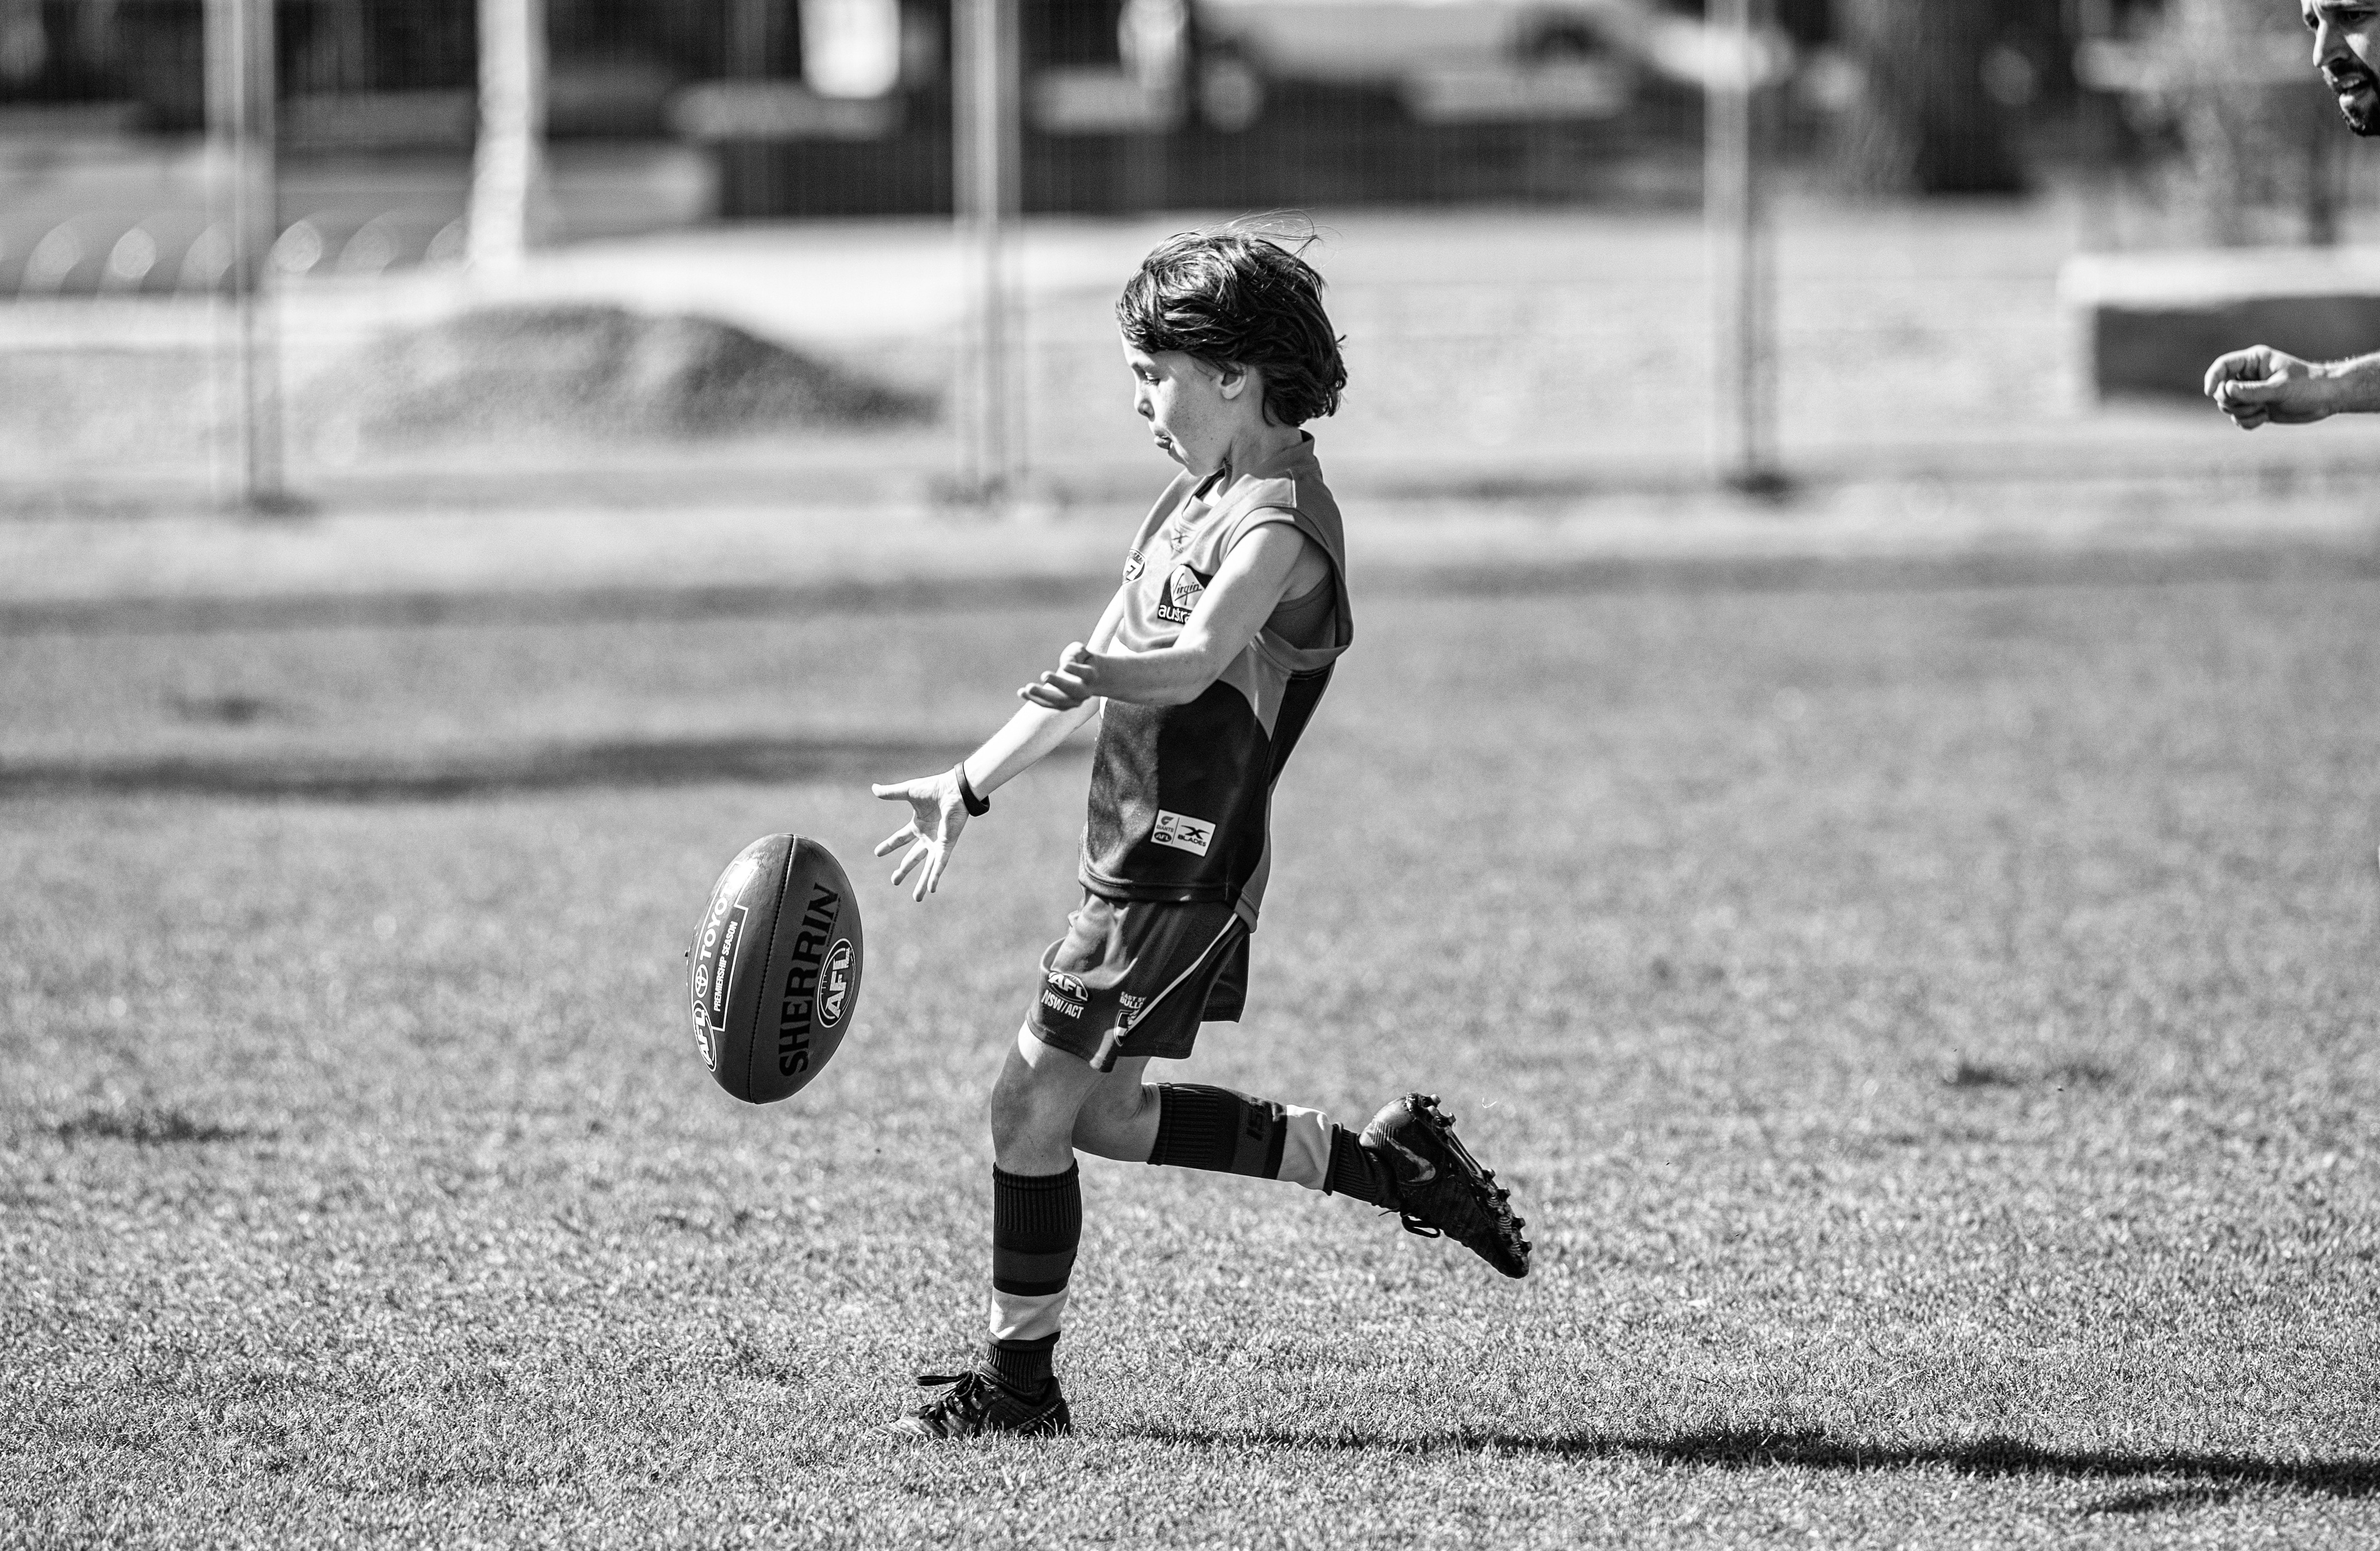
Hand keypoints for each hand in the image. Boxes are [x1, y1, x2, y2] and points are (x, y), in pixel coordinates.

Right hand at [870, 769, 968, 900]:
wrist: (955, 790)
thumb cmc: (934, 788)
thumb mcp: (908, 791)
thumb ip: (891, 793)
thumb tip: (873, 788)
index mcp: (918, 824)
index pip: (900, 838)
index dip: (889, 845)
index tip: (877, 853)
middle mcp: (928, 836)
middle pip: (913, 858)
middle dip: (904, 870)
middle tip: (894, 882)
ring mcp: (937, 843)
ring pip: (927, 867)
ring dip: (922, 882)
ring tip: (917, 898)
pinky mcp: (946, 846)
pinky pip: (939, 864)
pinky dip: (935, 876)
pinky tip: (931, 889)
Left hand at [1020, 641, 1099, 710]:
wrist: (1087, 679)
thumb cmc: (1081, 660)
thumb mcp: (1081, 651)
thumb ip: (1076, 652)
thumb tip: (1065, 664)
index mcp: (1091, 676)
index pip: (1086, 674)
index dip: (1075, 670)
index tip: (1064, 665)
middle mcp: (1084, 692)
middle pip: (1072, 690)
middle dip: (1058, 683)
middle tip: (1044, 675)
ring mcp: (1073, 702)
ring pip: (1057, 701)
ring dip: (1041, 695)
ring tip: (1027, 688)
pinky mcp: (1061, 706)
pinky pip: (1047, 704)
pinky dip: (1034, 699)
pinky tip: (1021, 692)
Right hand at [2204, 345, 2331, 429]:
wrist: (2327, 399)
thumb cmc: (2308, 386)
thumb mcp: (2280, 388)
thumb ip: (2251, 391)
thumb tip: (2224, 390)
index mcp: (2254, 361)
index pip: (2223, 366)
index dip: (2213, 378)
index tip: (2212, 393)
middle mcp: (2249, 376)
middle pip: (2222, 390)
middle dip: (2235, 402)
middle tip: (2256, 404)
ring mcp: (2251, 393)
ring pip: (2228, 407)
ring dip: (2243, 413)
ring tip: (2264, 410)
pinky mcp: (2256, 408)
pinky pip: (2238, 419)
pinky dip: (2248, 422)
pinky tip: (2265, 419)